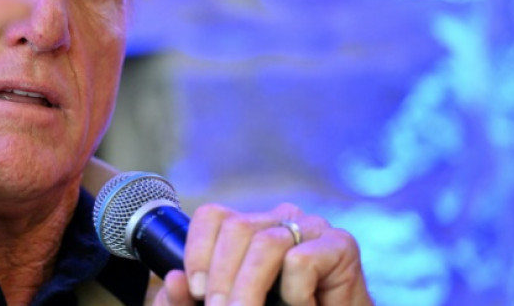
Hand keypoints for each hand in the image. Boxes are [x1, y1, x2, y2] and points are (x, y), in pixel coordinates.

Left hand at [153, 203, 372, 305]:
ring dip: (249, 288)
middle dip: (221, 277)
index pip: (212, 216)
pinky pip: (301, 259)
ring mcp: (310, 227)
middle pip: (236, 227)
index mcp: (249, 229)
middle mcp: (278, 219)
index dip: (197, 250)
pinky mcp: (340, 244)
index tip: (195, 290)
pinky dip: (294, 292)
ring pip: (266, 243)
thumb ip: (192, 300)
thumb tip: (173, 280)